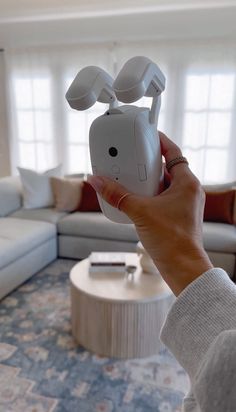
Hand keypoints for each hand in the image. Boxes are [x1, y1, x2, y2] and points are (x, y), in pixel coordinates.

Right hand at [88, 132, 212, 295]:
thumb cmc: (172, 240)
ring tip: (128, 178)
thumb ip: (117, 195)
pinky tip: (134, 199)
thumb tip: (98, 181)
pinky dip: (149, 196)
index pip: (173, 152)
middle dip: (147, 164)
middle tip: (130, 158)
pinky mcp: (177, 217)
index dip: (159, 141)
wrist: (182, 268)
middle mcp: (188, 191)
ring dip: (147, 182)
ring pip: (163, 185)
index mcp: (187, 183)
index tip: (146, 135)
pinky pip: (162, 199)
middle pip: (166, 168)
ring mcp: (184, 205)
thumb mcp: (139, 212)